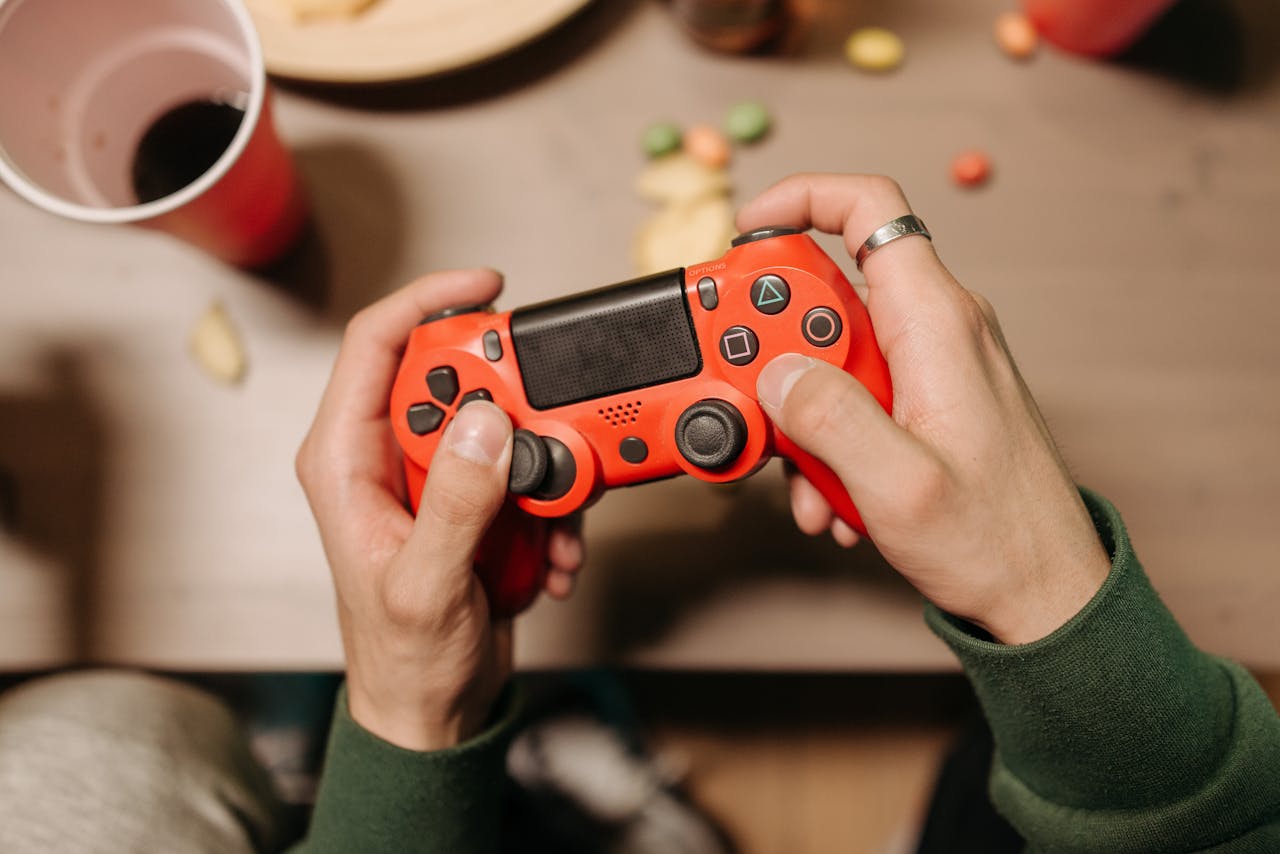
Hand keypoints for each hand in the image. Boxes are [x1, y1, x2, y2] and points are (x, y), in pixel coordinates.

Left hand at [296, 269, 583, 750]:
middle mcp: (389, 457)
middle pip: (456, 378)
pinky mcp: (477, 501)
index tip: (487, 289)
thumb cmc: (404, 660)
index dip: (428, 301)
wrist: (434, 711)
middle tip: (549, 438)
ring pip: (504, 423)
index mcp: (346, 461)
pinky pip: (529, 471)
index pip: (376, 345)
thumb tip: (484, 422)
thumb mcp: (426, 586)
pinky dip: (557, 508)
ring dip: (546, 470)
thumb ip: (454, 504)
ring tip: (554, 524)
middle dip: (515, 405)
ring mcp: (438, 478)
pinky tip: (553, 555)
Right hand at [741, 174, 1110, 643]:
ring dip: (802, 416)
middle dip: (778, 349)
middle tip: (760, 401)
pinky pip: (855, 396)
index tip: (747, 231)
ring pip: (832, 355)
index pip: (869, 207)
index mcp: (938, 324)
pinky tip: (834, 498)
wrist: (1044, 593)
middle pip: (829, 292)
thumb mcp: (897, 484)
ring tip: (810, 481)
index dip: (800, 198)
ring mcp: (933, 366)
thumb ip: (827, 417)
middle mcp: (938, 331)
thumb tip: (773, 371)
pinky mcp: (926, 401)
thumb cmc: (996, 540)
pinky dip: (828, 441)